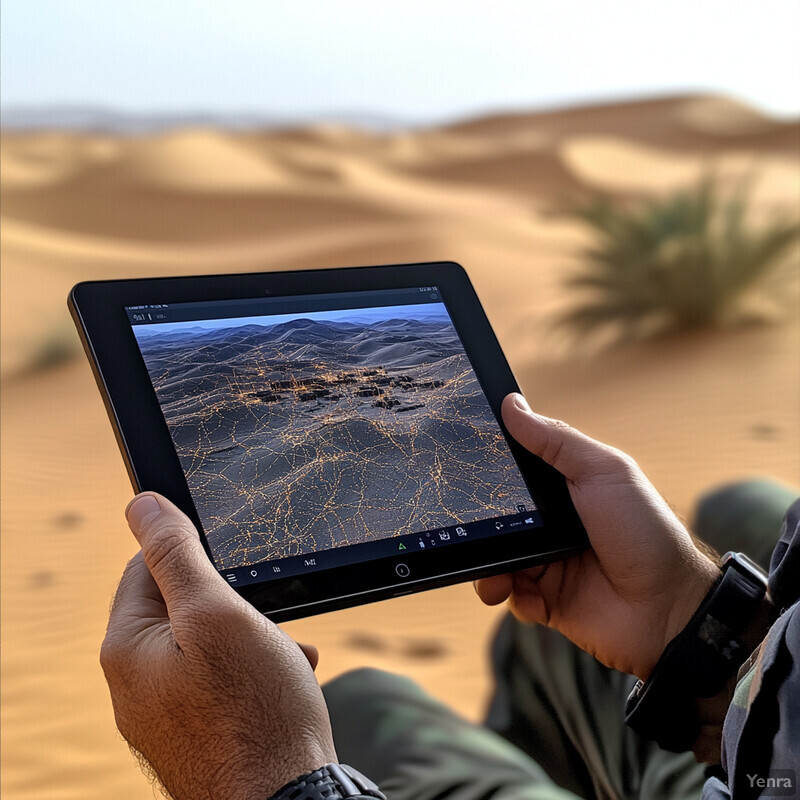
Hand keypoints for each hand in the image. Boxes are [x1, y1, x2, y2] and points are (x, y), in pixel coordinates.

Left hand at [100, 493, 335, 799]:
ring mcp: (165, 713)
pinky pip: (219, 679)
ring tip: (284, 654)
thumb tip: (141, 505)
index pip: (146, 567)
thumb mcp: (218, 612)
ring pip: (208, 642)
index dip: (195, 557)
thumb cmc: (255, 709)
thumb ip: (177, 555)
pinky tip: (286, 678)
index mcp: (128, 648)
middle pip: (182, 606)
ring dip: (251, 636)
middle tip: (266, 622)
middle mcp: (136, 684)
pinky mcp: (195, 733)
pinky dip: (253, 670)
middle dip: (232, 603)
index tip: (237, 571)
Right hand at [476, 394, 719, 679]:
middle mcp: (550, 525)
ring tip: (494, 574)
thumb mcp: (603, 472)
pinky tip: (524, 593)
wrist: (670, 609)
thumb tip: (511, 405)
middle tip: (470, 528)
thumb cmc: (645, 531)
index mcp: (562, 490)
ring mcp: (546, 563)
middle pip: (498, 519)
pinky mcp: (545, 601)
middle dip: (480, 525)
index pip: (514, 474)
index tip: (463, 465)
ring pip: (496, 559)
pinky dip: (509, 595)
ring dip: (488, 568)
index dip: (490, 470)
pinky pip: (510, 596)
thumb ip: (555, 440)